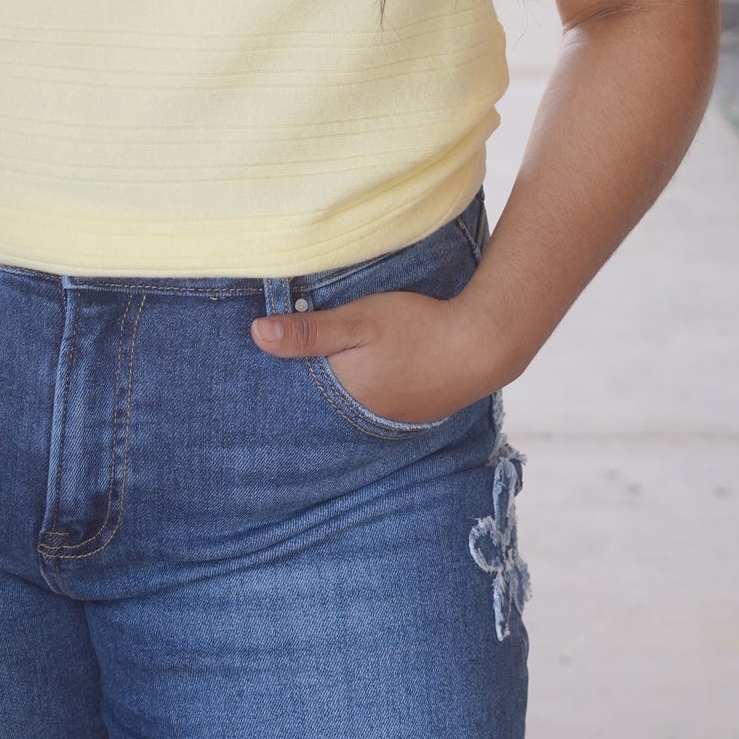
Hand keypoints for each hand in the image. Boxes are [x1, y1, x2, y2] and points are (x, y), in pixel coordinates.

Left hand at [249, 287, 501, 424]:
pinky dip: (364, 389)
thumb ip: (309, 331)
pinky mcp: (413, 409)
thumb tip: (256, 335)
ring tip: (319, 370)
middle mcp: (363, 417)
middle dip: (304, 387)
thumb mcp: (357, 320)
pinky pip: (375, 402)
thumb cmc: (416, 329)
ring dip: (337, 387)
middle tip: (281, 369)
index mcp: (343, 398)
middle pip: (323, 403)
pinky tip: (364, 372)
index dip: (280, 380)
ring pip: (349, 403)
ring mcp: (391, 417)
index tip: (256, 368)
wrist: (482, 345)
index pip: (297, 397)